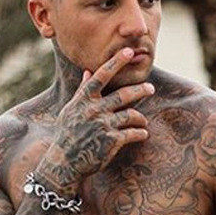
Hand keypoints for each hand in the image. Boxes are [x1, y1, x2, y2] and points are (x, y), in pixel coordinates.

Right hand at [37, 47, 153, 192]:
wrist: (65, 163)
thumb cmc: (67, 135)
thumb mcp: (71, 110)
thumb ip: (82, 91)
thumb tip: (88, 71)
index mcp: (84, 100)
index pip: (102, 75)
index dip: (116, 62)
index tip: (129, 51)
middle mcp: (94, 110)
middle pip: (123, 95)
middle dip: (140, 90)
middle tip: (151, 88)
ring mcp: (103, 125)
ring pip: (131, 115)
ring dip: (141, 118)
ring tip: (143, 121)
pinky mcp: (111, 142)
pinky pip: (132, 133)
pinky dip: (140, 133)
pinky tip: (143, 134)